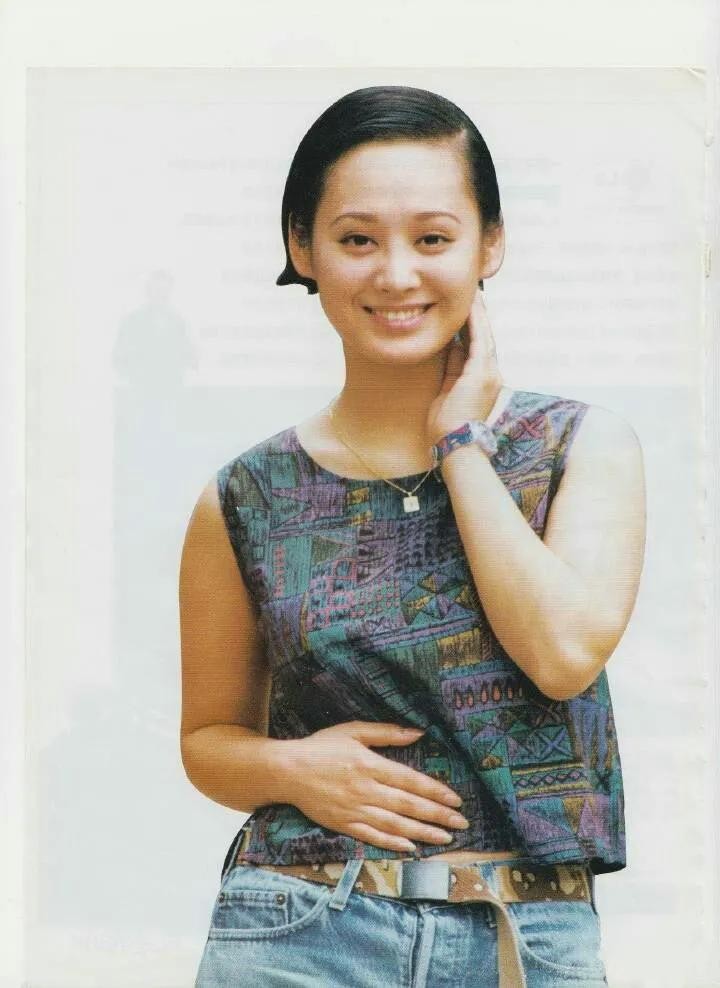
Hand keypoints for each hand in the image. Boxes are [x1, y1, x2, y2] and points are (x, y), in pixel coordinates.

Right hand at [283, 721, 468, 852]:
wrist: (286, 771)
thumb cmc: (321, 747)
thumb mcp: (353, 731)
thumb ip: (386, 733)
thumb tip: (418, 733)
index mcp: (369, 764)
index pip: (410, 780)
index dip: (435, 791)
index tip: (456, 799)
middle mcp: (365, 789)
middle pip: (408, 804)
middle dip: (437, 815)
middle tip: (461, 823)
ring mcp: (354, 809)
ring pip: (395, 824)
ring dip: (422, 832)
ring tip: (444, 838)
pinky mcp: (343, 824)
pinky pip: (372, 836)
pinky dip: (392, 842)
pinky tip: (410, 847)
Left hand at [426, 287, 503, 445]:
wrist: (455, 445)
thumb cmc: (446, 426)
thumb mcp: (447, 391)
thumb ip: (452, 370)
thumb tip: (452, 349)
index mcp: (481, 381)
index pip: (477, 348)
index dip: (472, 328)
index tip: (465, 312)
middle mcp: (490, 375)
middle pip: (484, 338)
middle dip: (478, 317)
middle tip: (473, 295)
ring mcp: (489, 374)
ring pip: (484, 336)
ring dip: (478, 315)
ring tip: (473, 295)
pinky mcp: (482, 373)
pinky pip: (478, 342)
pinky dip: (474, 324)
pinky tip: (470, 308)